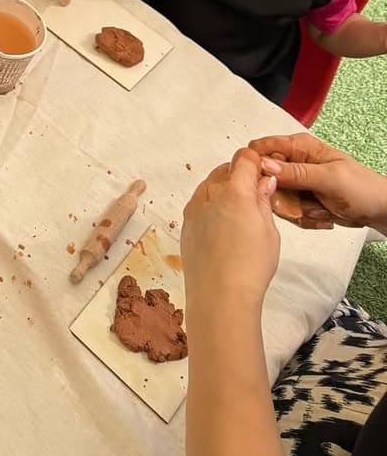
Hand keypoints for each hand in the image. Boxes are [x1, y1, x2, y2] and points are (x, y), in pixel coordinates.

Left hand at [182, 149, 279, 313]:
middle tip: (254, 196)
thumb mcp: (269, 232)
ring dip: (224, 191)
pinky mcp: (185, 223)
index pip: (244, 159)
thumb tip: (263, 182)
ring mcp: (194, 208)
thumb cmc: (251, 266)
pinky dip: (211, 206)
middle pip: (225, 170)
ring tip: (239, 215)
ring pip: (210, 186)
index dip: (255, 163)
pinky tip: (223, 228)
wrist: (220, 296)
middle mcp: (210, 193)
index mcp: (235, 190)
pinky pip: (199, 204)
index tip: (263, 174)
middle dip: (239, 176)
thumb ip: (263, 201)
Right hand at [252, 133, 386, 230]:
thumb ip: (296, 172)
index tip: (267, 184)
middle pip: (266, 179)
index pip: (262, 148)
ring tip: (320, 209)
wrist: (378, 209)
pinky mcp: (301, 200)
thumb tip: (266, 165)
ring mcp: (297, 183)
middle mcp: (295, 162)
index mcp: (300, 147)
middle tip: (303, 203)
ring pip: (276, 199)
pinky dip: (305, 218)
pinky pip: (288, 212)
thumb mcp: (329, 178)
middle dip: (284, 197)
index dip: (258, 166)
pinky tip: (322, 215)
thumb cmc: (362, 188)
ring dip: (297, 210)